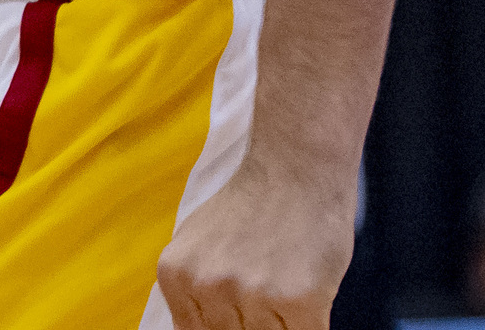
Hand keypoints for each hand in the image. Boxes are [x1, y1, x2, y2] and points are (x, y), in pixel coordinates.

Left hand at [156, 167, 349, 328]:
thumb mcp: (199, 245)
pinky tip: (309, 306)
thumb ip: (194, 290)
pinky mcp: (297, 301)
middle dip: (251, 326)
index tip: (237, 322)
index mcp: (175, 275)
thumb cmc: (253, 207)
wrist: (295, 170)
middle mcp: (207, 286)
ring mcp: (251, 294)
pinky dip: (308, 327)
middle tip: (262, 303)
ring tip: (283, 295)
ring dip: (280, 326)